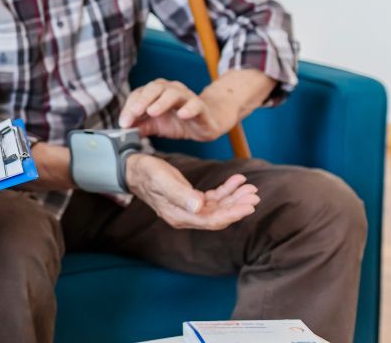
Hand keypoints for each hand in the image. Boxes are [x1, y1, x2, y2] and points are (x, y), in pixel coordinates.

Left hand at [118, 78, 237, 141]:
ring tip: (152, 111)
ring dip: (161, 102)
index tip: (123, 123)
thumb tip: (123, 131)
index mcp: (155, 93)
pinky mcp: (200, 107)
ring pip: (173, 94)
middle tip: (134, 112)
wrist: (203, 123)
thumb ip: (139, 126)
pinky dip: (188, 108)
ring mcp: (186, 96)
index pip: (139, 95)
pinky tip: (182, 114)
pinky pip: (195, 105)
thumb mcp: (154, 125)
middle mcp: (170, 90)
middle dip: (142, 100)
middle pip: (154, 88)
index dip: (129, 108)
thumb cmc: (177, 121)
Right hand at [124, 153, 258, 229]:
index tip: (249, 206)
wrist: (135, 169)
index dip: (232, 214)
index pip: (211, 220)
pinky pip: (213, 198)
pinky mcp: (191, 199)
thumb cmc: (147, 173)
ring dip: (235, 198)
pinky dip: (226, 190)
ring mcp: (189, 209)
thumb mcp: (163, 180)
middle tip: (255, 194)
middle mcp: (187, 216)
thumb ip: (180, 194)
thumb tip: (199, 206)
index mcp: (180, 216)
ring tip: (250, 187)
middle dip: (238, 206)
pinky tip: (237, 180)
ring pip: (218, 207)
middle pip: (218, 216)